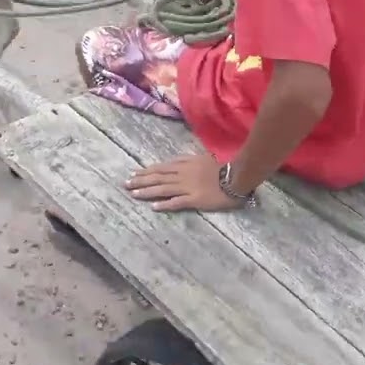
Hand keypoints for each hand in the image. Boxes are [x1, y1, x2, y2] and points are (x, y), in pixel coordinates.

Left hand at [124, 154, 242, 211]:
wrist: (238, 175)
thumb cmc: (224, 166)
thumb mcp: (204, 157)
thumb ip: (190, 160)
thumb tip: (177, 161)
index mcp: (186, 164)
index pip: (162, 167)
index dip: (147, 171)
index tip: (135, 173)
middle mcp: (183, 174)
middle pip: (158, 177)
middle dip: (141, 180)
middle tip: (126, 183)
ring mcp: (188, 187)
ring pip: (163, 189)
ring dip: (147, 191)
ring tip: (133, 193)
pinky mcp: (195, 199)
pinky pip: (177, 202)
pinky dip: (165, 204)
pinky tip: (154, 207)